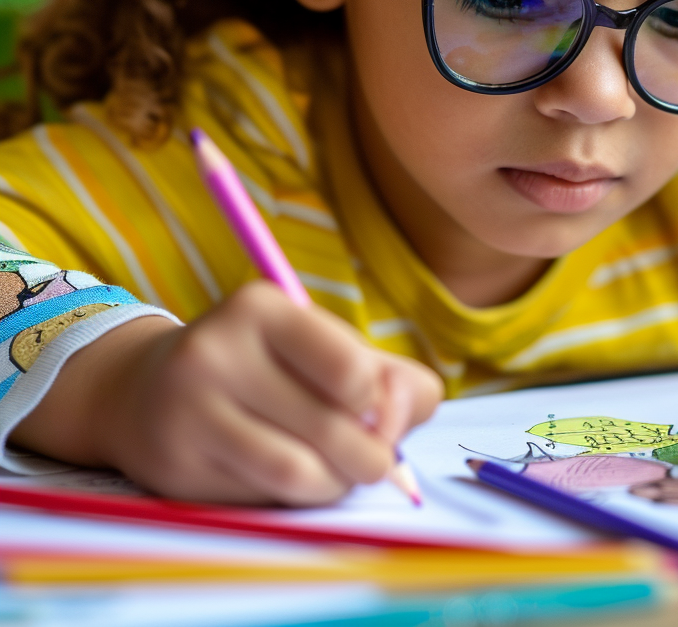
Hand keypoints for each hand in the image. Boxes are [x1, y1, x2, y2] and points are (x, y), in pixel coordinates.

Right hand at [12, 281, 442, 504]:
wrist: (145, 391)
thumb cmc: (265, 366)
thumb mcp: (323, 347)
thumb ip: (389, 377)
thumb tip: (402, 416)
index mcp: (263, 308)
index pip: (352, 370)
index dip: (384, 405)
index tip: (377, 411)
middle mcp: (218, 351)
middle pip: (334, 427)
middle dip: (371, 456)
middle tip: (371, 456)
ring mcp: (191, 410)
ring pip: (300, 473)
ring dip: (336, 484)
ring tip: (336, 472)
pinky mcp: (178, 466)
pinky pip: (264, 497)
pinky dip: (297, 498)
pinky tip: (293, 479)